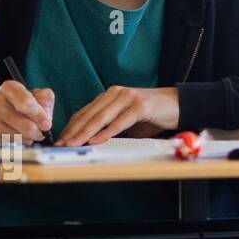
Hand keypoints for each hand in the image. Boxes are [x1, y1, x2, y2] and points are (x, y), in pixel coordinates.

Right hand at [0, 80, 54, 143]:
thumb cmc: (19, 105)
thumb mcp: (35, 96)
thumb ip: (45, 99)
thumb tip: (46, 117)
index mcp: (9, 88)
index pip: (26, 103)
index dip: (39, 115)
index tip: (46, 125)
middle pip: (25, 124)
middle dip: (37, 131)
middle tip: (40, 133)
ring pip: (18, 137)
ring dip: (27, 139)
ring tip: (28, 135)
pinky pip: (9, 145)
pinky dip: (17, 145)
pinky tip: (18, 139)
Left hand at [57, 86, 178, 145]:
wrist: (178, 105)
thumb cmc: (151, 115)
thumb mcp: (126, 121)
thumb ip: (109, 127)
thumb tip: (90, 142)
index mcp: (109, 95)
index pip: (84, 112)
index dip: (71, 127)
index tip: (60, 140)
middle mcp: (115, 93)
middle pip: (89, 114)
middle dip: (73, 131)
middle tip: (61, 145)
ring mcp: (126, 98)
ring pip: (100, 117)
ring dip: (85, 133)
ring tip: (73, 144)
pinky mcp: (138, 106)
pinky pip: (118, 122)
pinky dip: (106, 132)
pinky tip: (95, 140)